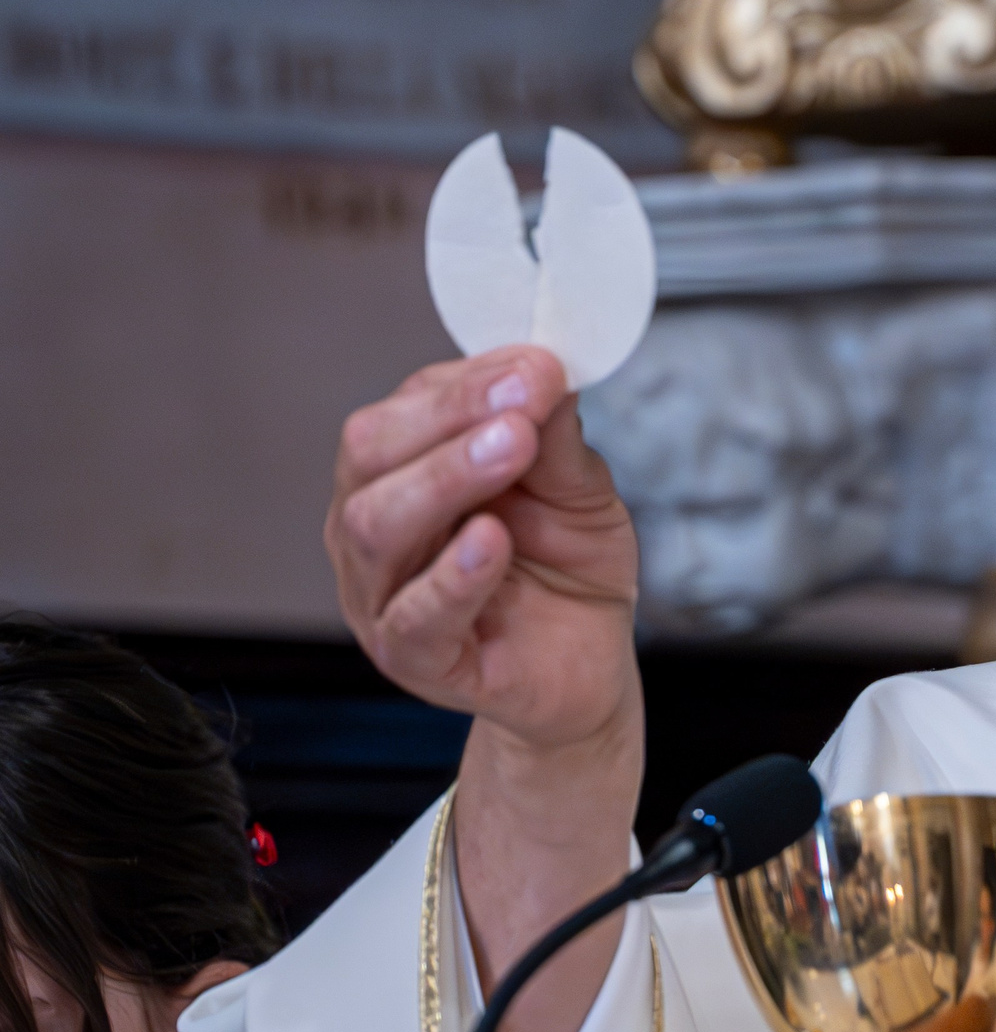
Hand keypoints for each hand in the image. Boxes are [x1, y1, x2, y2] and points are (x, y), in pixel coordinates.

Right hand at [326, 345, 638, 756]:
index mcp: (404, 470)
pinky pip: (413, 615)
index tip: (537, 365)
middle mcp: (374, 525)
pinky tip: (489, 541)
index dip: (470, 381)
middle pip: (372, 454)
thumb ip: (555, 439)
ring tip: (511, 449)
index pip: (409, 407)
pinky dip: (451, 574)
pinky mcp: (413, 658)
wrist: (588, 666)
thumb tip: (546, 370)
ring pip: (376, 525)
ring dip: (445, 477)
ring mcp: (381, 594)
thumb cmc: (568, 570)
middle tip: (521, 401)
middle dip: (447, 418)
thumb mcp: (578, 492)